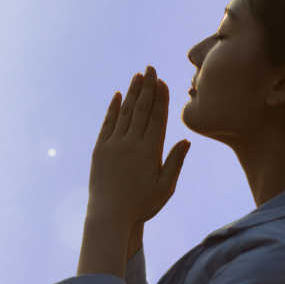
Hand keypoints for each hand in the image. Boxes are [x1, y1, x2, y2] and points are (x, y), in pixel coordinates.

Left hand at [78, 66, 188, 274]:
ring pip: (124, 112)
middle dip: (147, 87)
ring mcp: (113, 144)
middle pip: (140, 109)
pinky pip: (107, 123)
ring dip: (132, 92)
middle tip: (150, 68)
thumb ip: (175, 162)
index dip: (160, 98)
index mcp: (149, 152)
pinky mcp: (100, 149)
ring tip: (138, 76)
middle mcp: (131, 144)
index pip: (157, 118)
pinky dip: (113, 108)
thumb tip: (184, 140)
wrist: (109, 215)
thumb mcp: (165, 187)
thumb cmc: (141, 204)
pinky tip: (118, 96)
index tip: (163, 81)